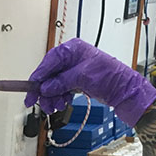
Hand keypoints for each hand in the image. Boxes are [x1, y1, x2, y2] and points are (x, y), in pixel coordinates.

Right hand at [25, 38, 155, 126]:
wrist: (125, 91)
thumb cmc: (110, 77)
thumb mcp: (83, 77)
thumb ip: (61, 82)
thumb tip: (45, 87)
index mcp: (73, 49)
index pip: (50, 60)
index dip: (39, 75)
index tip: (31, 87)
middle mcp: (72, 58)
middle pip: (50, 74)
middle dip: (44, 89)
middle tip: (38, 102)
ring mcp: (74, 70)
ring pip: (54, 83)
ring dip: (51, 96)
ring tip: (54, 106)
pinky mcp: (77, 81)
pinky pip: (62, 89)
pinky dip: (59, 97)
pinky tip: (62, 103)